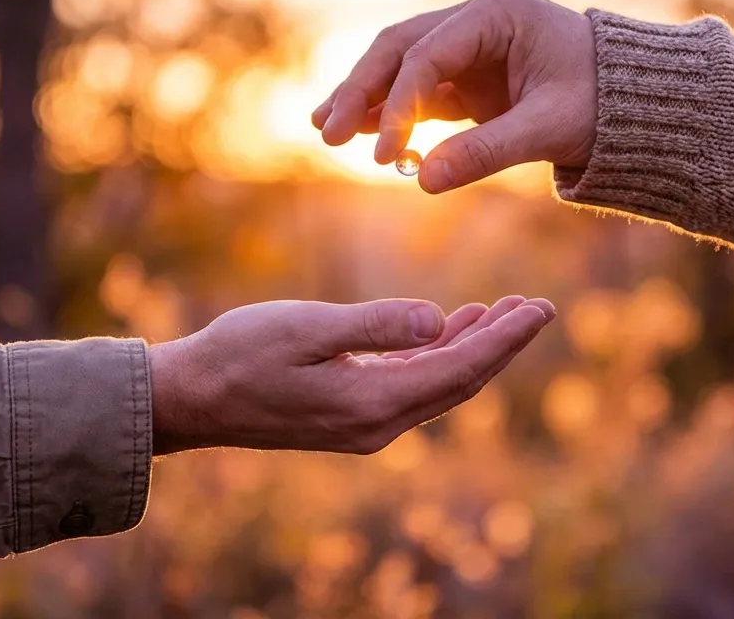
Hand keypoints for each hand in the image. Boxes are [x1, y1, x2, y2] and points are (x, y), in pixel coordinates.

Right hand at [150, 295, 554, 453]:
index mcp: (371, 403)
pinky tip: (447, 328)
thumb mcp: (306, 327)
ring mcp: (364, 426)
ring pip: (438, 386)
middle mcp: (377, 424)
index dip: (506, 339)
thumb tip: (438, 319)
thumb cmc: (239, 353)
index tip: (542, 309)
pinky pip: (412, 388)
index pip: (459, 368)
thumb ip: (376, 326)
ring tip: (504, 310)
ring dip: (473, 348)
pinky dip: (438, 356)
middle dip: (502, 344)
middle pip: (459, 382)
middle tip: (537, 307)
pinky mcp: (350, 417)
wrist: (190, 399)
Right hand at [312, 0, 597, 193]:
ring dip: (364, 98)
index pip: (428, 54)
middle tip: (328, 132)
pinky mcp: (467, 76)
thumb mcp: (548, 129)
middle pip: (399, 49)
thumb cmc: (603, 105)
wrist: (634, 104)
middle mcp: (475, 20)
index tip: (380, 153)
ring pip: (399, 67)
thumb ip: (485, 153)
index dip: (398, 104)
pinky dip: (389, 112)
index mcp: (497, 14)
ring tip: (325, 131)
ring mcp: (467, 46)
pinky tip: (358, 135)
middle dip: (361, 90)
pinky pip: (417, 91)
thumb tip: (420, 182)